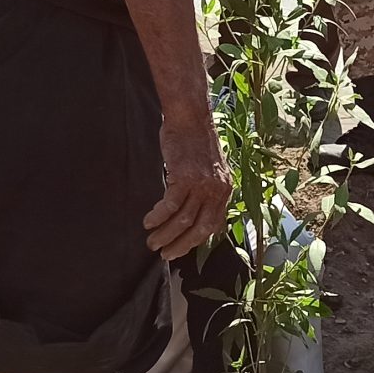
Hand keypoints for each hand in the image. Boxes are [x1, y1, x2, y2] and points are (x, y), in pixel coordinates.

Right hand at [144, 112, 229, 260]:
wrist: (190, 118)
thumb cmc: (196, 141)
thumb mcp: (211, 168)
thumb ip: (207, 190)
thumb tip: (196, 211)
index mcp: (225, 190)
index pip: (213, 225)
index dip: (196, 240)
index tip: (182, 249)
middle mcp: (217, 190)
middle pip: (199, 229)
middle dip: (180, 245)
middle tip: (165, 254)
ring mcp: (201, 185)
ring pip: (183, 221)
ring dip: (165, 235)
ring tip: (152, 242)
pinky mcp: (184, 177)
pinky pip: (169, 206)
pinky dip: (158, 217)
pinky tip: (148, 222)